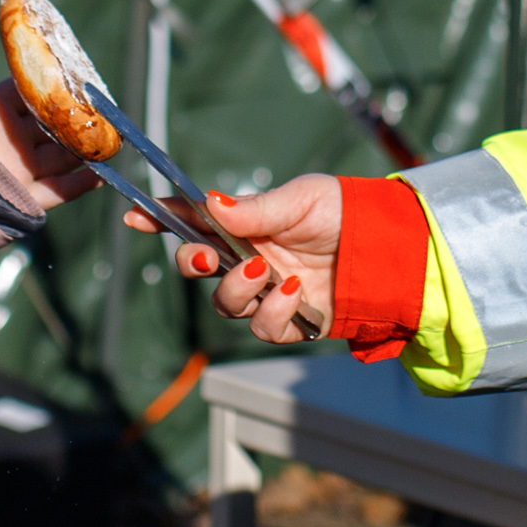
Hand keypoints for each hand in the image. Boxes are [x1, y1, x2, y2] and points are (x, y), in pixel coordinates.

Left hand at [0, 67, 99, 211]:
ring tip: (109, 143)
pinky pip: (57, 190)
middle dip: (78, 120)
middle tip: (102, 112)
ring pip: (62, 156)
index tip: (73, 79)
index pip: (30, 94)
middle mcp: (17, 138)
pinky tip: (99, 179)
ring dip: (85, 151)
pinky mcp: (26, 195)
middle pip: (55, 126)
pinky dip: (79, 186)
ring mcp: (24, 166)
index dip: (51, 86)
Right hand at [133, 175, 342, 342]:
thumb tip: (211, 204)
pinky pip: (263, 328)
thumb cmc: (346, 214)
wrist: (390, 249)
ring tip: (268, 272)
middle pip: (198, 267)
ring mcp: (267, 291)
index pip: (194, 221)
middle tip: (207, 256)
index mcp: (247, 224)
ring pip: (225, 303)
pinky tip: (293, 292)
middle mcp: (250, 258)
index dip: (162, 218)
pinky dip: (272, 313)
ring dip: (238, 289)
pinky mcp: (291, 321)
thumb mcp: (302, 198)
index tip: (136, 215)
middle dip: (191, 261)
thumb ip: (257, 209)